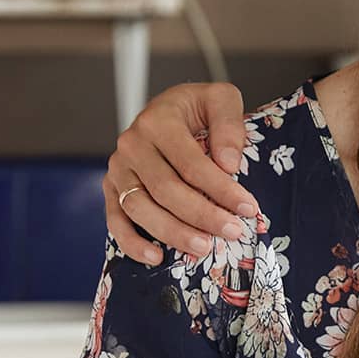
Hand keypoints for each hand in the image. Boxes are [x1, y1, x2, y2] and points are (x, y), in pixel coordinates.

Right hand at [105, 82, 256, 265]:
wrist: (168, 111)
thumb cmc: (196, 110)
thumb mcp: (220, 100)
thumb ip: (229, 124)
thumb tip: (228, 164)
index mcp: (157, 121)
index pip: (191, 163)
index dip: (221, 189)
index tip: (247, 208)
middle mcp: (132, 145)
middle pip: (166, 189)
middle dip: (202, 215)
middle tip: (232, 231)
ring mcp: (118, 169)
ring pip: (140, 208)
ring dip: (173, 233)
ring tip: (203, 247)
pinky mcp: (111, 189)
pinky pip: (116, 220)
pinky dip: (132, 243)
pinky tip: (157, 257)